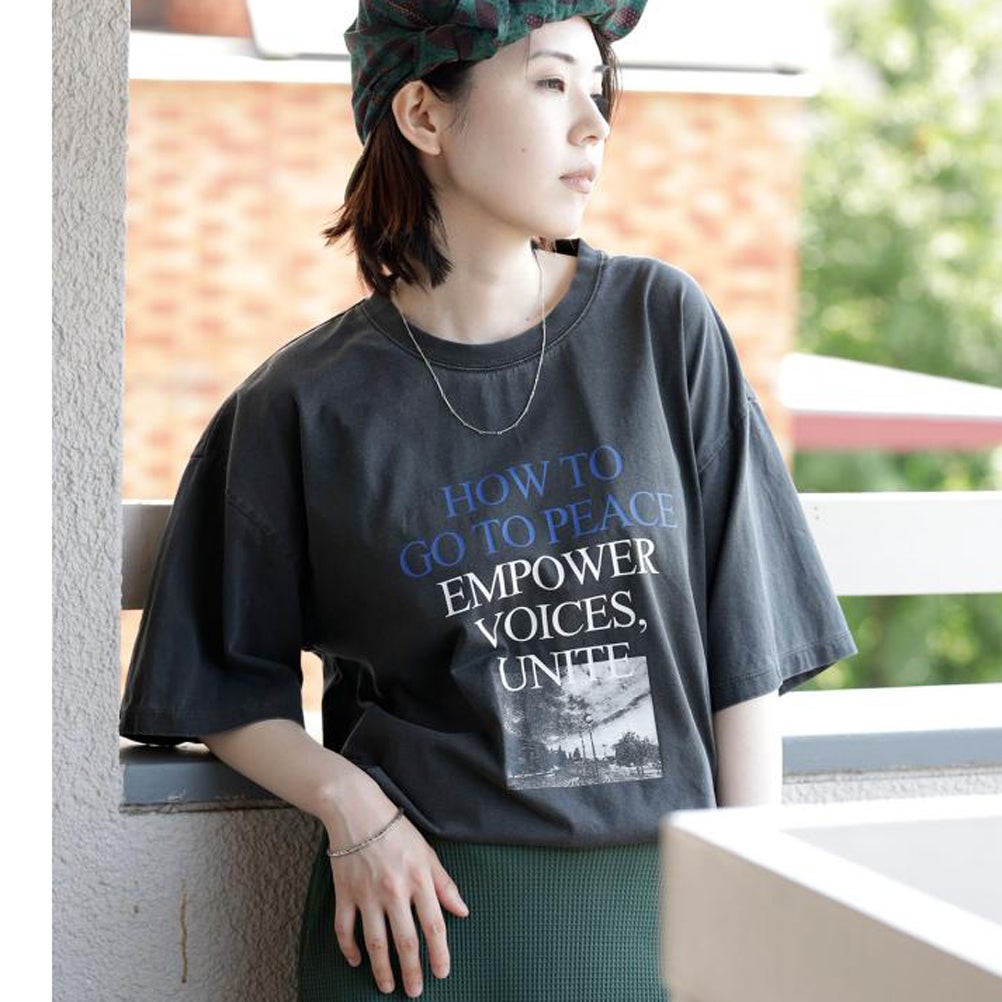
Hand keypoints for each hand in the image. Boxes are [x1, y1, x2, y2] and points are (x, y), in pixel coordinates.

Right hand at [326, 801, 469, 996]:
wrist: (356, 810)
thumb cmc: (396, 830)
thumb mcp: (427, 852)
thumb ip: (444, 884)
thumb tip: (462, 911)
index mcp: (418, 879)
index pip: (434, 925)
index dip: (439, 953)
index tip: (441, 973)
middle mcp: (393, 890)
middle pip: (405, 940)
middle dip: (412, 971)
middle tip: (414, 992)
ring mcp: (366, 894)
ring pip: (375, 942)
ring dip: (382, 969)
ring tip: (387, 986)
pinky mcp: (344, 893)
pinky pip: (345, 929)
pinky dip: (349, 949)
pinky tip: (357, 961)